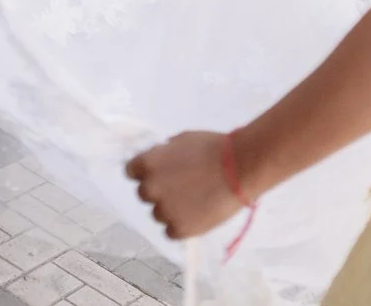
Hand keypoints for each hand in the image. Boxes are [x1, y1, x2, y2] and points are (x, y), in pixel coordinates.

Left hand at [126, 131, 241, 240]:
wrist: (240, 167)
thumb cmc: (214, 147)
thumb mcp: (183, 140)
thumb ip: (165, 153)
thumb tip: (161, 161)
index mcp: (148, 164)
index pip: (131, 171)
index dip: (145, 172)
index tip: (159, 173)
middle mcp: (150, 189)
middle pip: (144, 194)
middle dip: (159, 190)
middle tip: (180, 187)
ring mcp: (164, 211)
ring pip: (158, 214)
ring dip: (171, 208)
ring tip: (195, 201)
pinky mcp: (179, 229)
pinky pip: (171, 230)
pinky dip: (181, 224)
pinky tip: (197, 214)